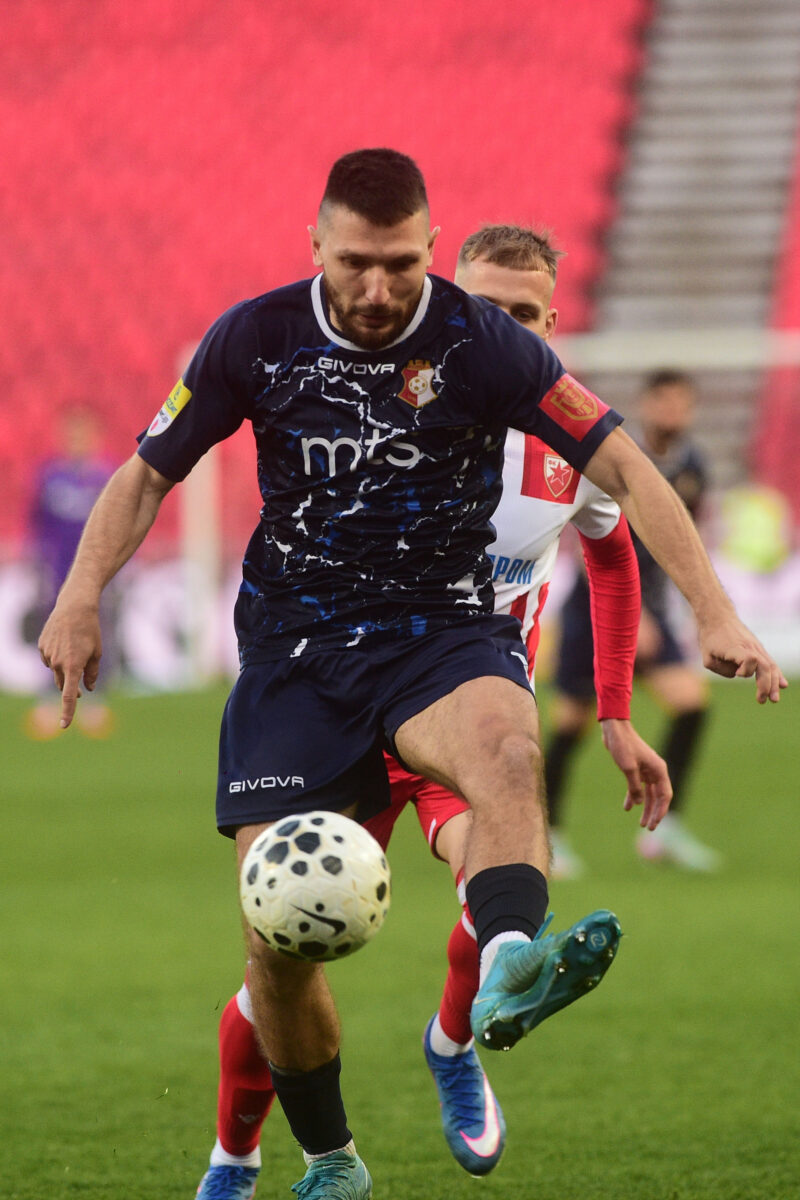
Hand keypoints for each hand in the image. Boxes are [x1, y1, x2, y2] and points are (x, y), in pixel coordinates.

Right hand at [38, 599, 102, 728]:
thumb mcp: (97, 653)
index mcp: (73, 666)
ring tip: (76, 651)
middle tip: (80, 690)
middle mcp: (57, 663)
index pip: (68, 695)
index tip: (64, 725)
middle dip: (71, 689)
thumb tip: (88, 689)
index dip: (68, 711)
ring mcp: (47, 654)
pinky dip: (57, 658)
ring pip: (56, 671)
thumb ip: (92, 673)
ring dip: (65, 669)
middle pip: (62, 684)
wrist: (74, 607)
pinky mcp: (41, 647)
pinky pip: (49, 660)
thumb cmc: (90, 630)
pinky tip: (65, 645)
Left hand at [600, 718, 672, 829]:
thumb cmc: (623, 746)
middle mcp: (655, 771)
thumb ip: (635, 787)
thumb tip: (639, 804)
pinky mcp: (636, 769)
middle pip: (658, 797)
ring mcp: (646, 771)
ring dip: (645, 807)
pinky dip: (633, 797)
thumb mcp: (628, 768)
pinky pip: (638, 787)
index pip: (665, 795)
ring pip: (648, 794)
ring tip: (641, 823)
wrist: (614, 730)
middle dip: (654, 812)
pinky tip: (627, 807)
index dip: (661, 810)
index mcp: (659, 770)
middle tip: (649, 827)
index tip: (655, 823)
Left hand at [697, 614, 786, 703]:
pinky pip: (770, 662)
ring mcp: (756, 647)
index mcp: (736, 648)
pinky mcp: (758, 648)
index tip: (737, 673)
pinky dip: (776, 674)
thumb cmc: (711, 638)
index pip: (750, 659)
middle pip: (764, 666)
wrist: (719, 617)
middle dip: (766, 686)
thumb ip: (720, 670)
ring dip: (773, 684)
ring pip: (770, 666)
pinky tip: (782, 685)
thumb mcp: (707, 657)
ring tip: (774, 699)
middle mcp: (750, 647)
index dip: (746, 670)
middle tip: (762, 701)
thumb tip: (736, 674)